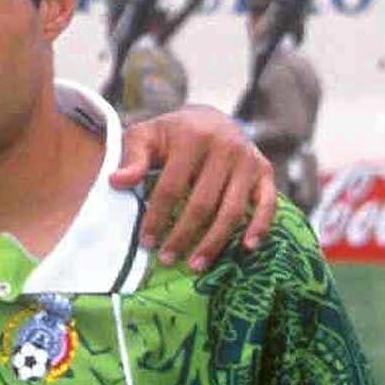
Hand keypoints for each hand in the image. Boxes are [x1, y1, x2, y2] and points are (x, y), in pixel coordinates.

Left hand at [111, 109, 277, 264]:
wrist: (208, 119)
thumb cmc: (170, 135)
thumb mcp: (145, 136)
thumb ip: (132, 157)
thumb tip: (116, 181)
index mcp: (193, 137)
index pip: (172, 187)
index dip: (157, 217)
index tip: (146, 242)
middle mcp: (226, 147)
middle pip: (203, 203)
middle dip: (183, 235)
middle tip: (166, 260)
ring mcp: (249, 159)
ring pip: (232, 209)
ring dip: (214, 241)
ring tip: (195, 265)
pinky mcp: (265, 170)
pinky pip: (268, 202)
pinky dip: (261, 226)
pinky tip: (247, 247)